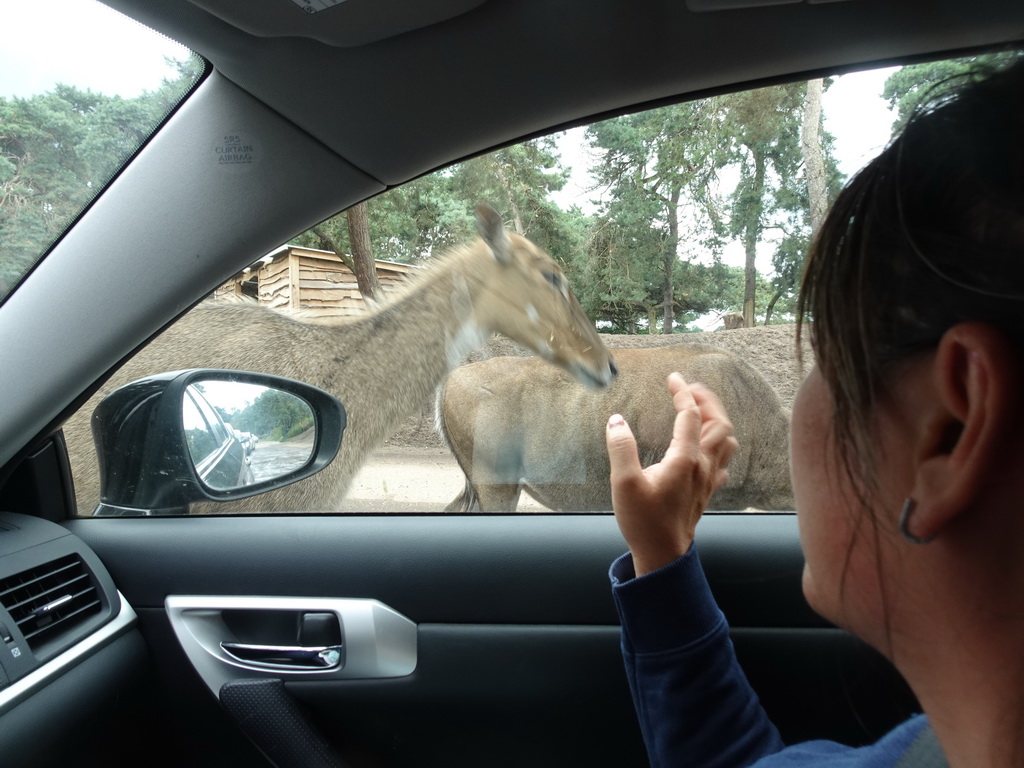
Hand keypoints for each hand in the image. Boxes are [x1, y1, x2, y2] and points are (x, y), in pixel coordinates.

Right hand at [605, 372, 737, 576]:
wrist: (663, 556)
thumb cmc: (644, 522)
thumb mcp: (623, 483)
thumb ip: (621, 447)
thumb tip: (617, 420)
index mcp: (685, 459)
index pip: (690, 415)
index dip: (682, 392)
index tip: (673, 378)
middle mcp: (702, 466)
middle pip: (719, 424)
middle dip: (707, 401)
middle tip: (690, 389)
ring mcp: (708, 481)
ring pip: (726, 442)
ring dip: (717, 422)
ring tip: (700, 413)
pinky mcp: (706, 493)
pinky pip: (723, 462)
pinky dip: (718, 446)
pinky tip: (707, 449)